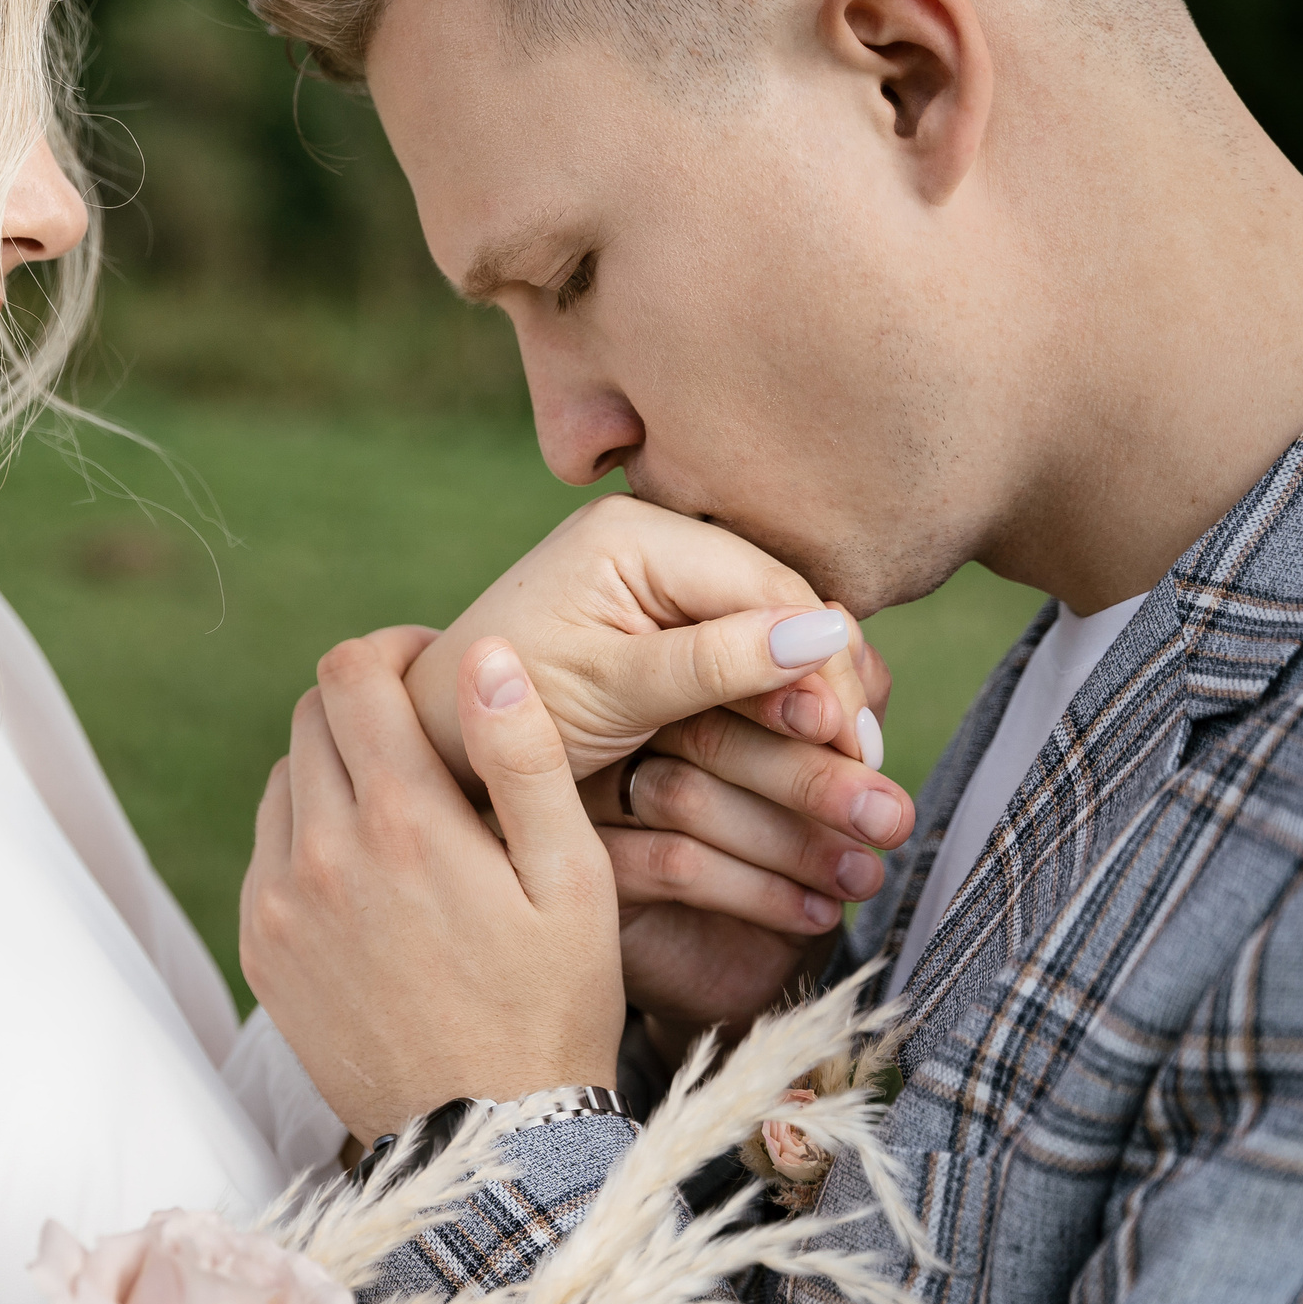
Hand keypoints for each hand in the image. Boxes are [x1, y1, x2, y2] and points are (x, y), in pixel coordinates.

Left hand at [239, 629, 623, 1141]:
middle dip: (366, 704)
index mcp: (401, 820)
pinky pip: (269, 851)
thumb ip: (525, 757)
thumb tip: (483, 654)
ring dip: (335, 771)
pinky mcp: (262, 948)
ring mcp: (279, 904)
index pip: (351, 672)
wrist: (486, 1143)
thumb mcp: (572, 880)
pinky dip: (311, 838)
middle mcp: (320, 852)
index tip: (434, 668)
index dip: (393, 650)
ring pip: (285, 780)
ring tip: (406, 812)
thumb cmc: (550, 1006)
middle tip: (427, 738)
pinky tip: (374, 876)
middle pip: (310, 715)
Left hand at [405, 494, 881, 785]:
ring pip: (772, 639)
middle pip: (780, 610)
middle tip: (869, 766)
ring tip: (856, 769)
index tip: (855, 743)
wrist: (433, 748)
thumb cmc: (500, 719)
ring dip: (815, 703)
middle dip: (829, 686)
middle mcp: (653, 545)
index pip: (769, 589)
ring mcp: (659, 587)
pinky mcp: (661, 633)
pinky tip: (815, 754)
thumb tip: (822, 633)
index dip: (824, 665)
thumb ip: (711, 663)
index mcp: (634, 534)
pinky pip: (744, 663)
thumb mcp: (610, 691)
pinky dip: (780, 710)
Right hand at [583, 694, 908, 1049]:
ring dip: (792, 841)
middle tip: (887, 816)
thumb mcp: (822, 767)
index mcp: (678, 682)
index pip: (730, 668)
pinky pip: (672, 865)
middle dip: (811, 775)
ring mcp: (593, 793)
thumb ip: (830, 703)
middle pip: (707, 729)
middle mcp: (623, 728)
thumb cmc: (785, 844)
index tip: (868, 747)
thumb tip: (846, 648)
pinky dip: (758, 891)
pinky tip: (817, 912)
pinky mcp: (593, 863)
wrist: (740, 957)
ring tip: (863, 875)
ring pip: (686, 796)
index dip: (806, 701)